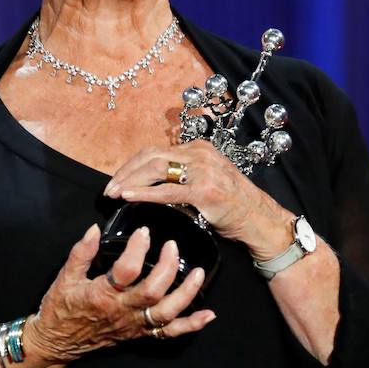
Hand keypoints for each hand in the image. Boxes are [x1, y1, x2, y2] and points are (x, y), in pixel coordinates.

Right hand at [23, 223, 215, 363]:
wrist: (56, 343)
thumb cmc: (60, 308)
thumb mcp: (64, 277)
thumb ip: (82, 252)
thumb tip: (95, 228)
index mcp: (102, 294)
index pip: (126, 271)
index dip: (138, 250)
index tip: (144, 231)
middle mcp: (122, 311)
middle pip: (152, 292)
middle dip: (168, 267)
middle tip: (172, 245)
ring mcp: (134, 325)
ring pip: (166, 313)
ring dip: (186, 294)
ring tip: (199, 272)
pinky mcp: (141, 335)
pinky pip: (170, 333)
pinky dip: (191, 325)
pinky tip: (208, 314)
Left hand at [103, 142, 293, 260]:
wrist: (258, 219)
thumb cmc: (232, 204)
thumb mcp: (207, 180)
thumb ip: (185, 175)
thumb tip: (153, 182)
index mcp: (198, 148)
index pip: (156, 151)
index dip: (132, 165)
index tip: (117, 179)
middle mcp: (200, 153)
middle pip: (152, 156)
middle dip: (126, 172)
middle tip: (109, 189)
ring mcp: (203, 170)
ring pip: (156, 168)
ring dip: (130, 181)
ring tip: (114, 193)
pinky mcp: (204, 190)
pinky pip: (168, 191)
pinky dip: (145, 193)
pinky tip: (129, 197)